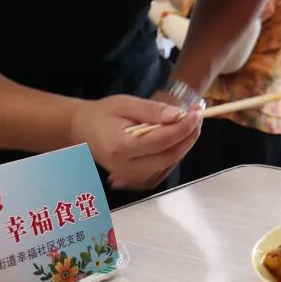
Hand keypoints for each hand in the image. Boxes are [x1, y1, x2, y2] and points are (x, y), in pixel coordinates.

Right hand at [68, 94, 200, 190]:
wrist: (82, 130)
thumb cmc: (102, 114)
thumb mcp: (125, 103)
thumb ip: (152, 110)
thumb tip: (178, 116)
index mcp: (120, 147)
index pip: (160, 141)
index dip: (182, 128)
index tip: (196, 113)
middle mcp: (124, 167)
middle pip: (168, 157)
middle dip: (188, 137)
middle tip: (198, 117)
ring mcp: (129, 176)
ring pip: (167, 165)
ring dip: (184, 145)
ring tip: (192, 123)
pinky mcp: (134, 178)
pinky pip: (161, 169)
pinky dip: (174, 153)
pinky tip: (179, 136)